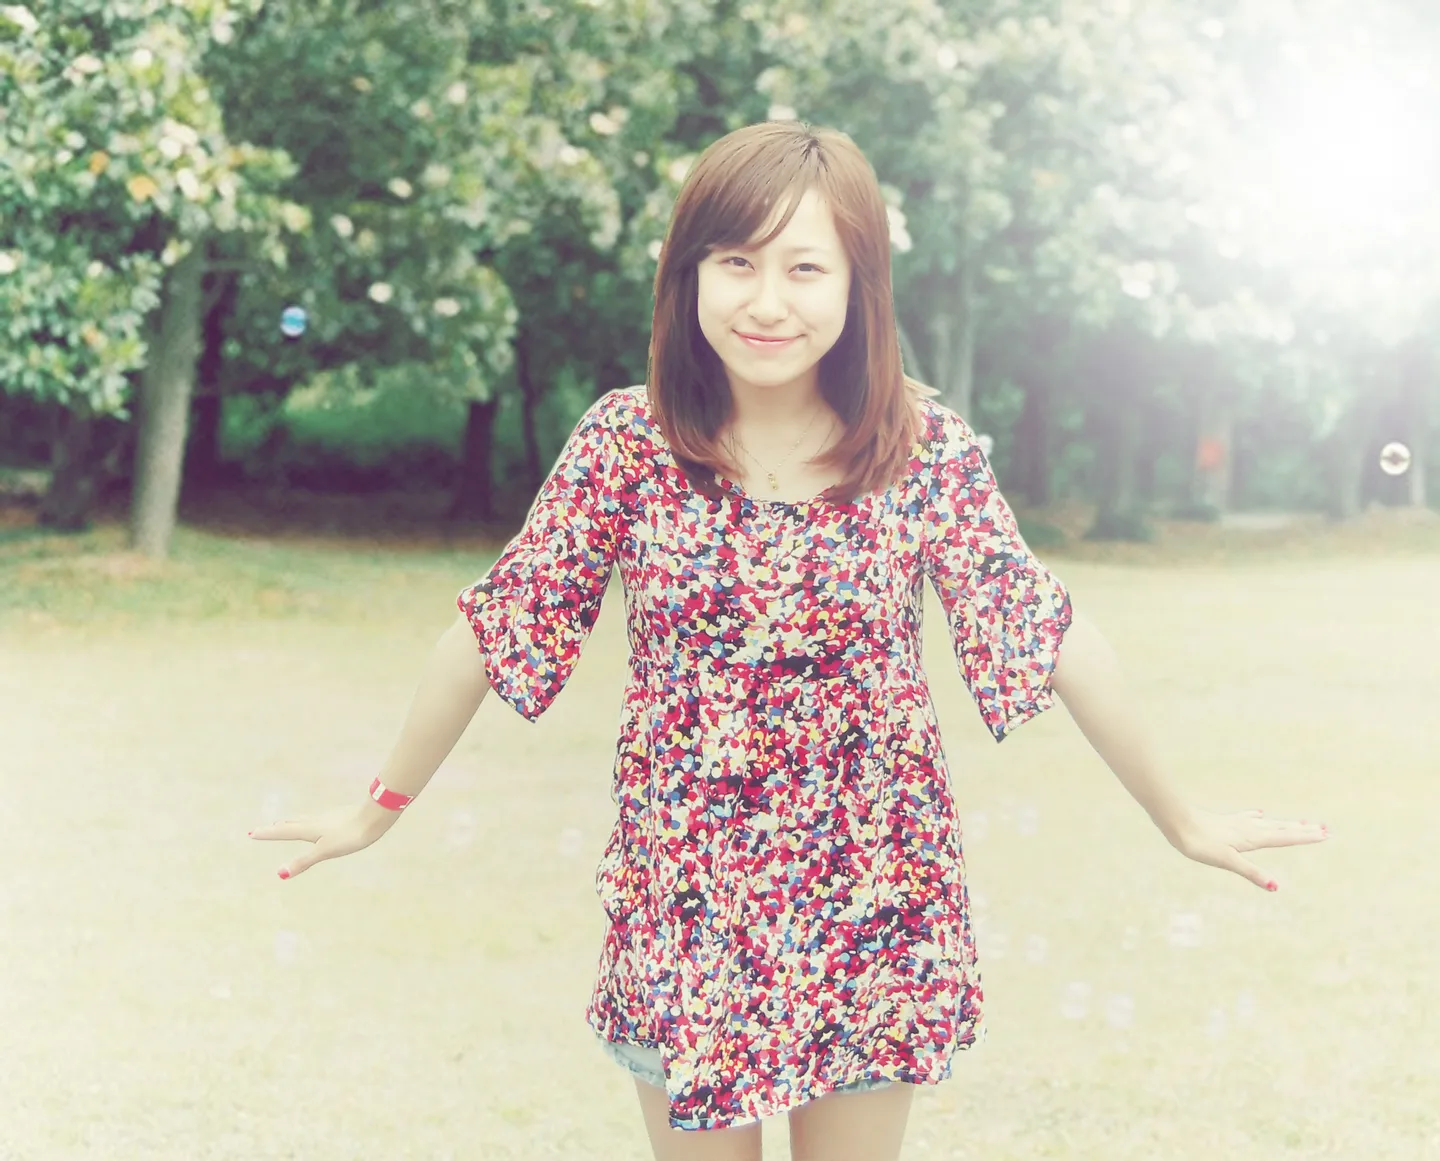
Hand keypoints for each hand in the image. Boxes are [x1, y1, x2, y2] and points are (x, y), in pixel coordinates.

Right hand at [249, 802, 394, 879]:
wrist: (374, 817)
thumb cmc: (350, 835)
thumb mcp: (325, 851)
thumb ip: (303, 862)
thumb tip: (280, 874)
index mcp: (308, 828)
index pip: (282, 831)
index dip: (267, 833)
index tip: (251, 833)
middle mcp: (314, 820)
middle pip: (290, 823)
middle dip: (276, 828)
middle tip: (265, 830)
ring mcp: (327, 817)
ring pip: (303, 819)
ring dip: (290, 823)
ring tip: (285, 824)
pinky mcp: (338, 816)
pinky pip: (316, 818)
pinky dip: (307, 821)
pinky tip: (317, 823)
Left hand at [1168, 808, 1329, 890]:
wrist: (1177, 822)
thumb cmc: (1201, 843)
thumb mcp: (1228, 862)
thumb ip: (1252, 873)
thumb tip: (1275, 887)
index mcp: (1253, 838)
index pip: (1285, 837)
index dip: (1305, 838)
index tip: (1325, 835)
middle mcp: (1249, 828)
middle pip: (1282, 829)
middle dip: (1303, 831)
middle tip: (1325, 829)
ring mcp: (1237, 823)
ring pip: (1268, 823)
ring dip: (1287, 824)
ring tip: (1302, 822)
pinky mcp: (1225, 822)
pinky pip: (1248, 818)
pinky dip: (1258, 817)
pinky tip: (1259, 813)